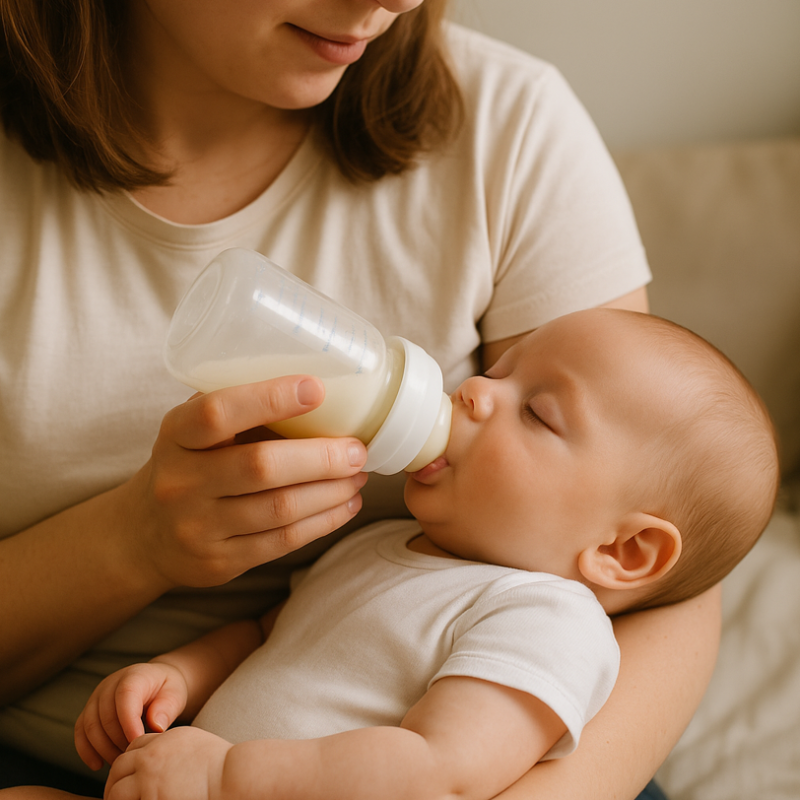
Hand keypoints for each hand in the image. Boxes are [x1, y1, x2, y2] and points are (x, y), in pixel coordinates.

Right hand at [75, 661, 188, 769]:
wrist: (157, 683)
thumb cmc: (167, 690)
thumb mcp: (175, 695)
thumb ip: (167, 708)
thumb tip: (156, 726)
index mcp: (134, 676)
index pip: (125, 697)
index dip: (129, 722)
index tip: (138, 742)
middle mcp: (110, 684)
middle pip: (105, 715)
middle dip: (118, 741)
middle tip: (133, 755)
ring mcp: (96, 697)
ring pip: (90, 726)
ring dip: (104, 749)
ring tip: (122, 760)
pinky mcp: (89, 710)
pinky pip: (80, 731)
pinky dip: (86, 750)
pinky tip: (98, 765)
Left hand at [105, 728, 230, 799]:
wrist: (231, 776)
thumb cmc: (219, 764)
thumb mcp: (192, 743)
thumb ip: (171, 746)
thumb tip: (158, 758)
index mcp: (162, 740)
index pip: (133, 747)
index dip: (130, 761)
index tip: (133, 775)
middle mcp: (151, 758)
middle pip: (119, 767)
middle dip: (115, 781)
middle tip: (117, 795)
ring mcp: (148, 781)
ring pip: (115, 791)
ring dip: (116, 798)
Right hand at [118, 375, 367, 589]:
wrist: (145, 534)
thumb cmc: (188, 464)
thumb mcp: (193, 429)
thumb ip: (238, 407)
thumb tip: (319, 385)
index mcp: (176, 435)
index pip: (218, 413)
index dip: (269, 398)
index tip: (315, 387)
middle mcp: (181, 482)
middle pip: (261, 467)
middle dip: (321, 457)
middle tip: (358, 449)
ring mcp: (198, 527)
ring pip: (280, 508)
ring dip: (331, 491)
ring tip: (358, 476)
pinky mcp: (220, 561)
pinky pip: (283, 541)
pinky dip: (324, 521)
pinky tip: (346, 504)